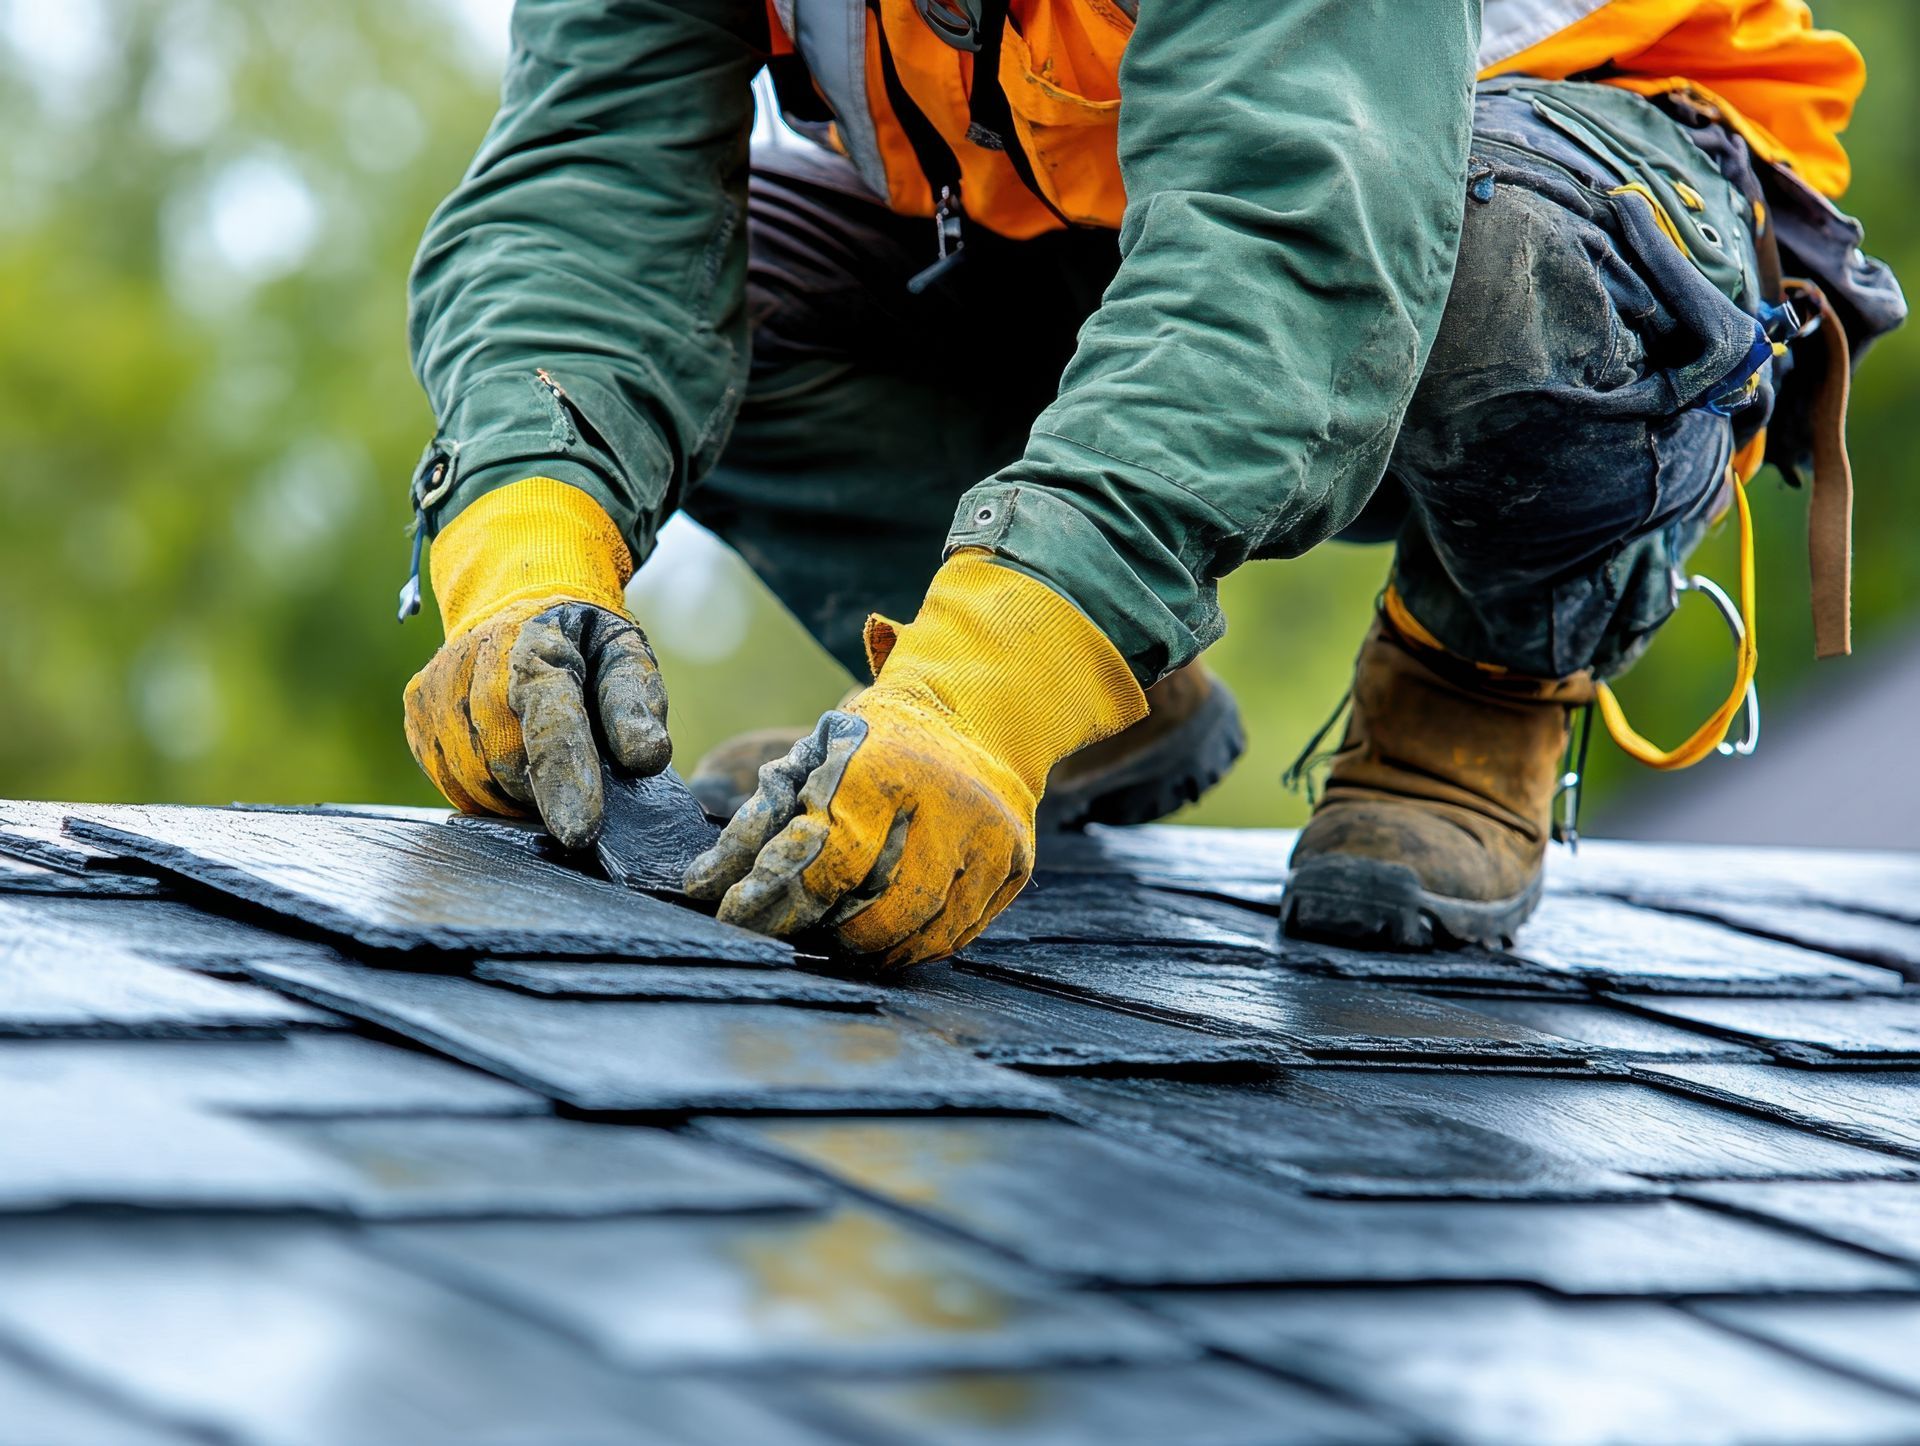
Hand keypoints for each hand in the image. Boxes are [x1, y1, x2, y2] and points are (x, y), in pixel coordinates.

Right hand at [401, 476, 667, 847]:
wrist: (512, 599)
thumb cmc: (580, 639)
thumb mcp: (624, 652)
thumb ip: (636, 702)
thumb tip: (647, 757)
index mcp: (536, 649)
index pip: (551, 724)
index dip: (566, 781)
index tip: (580, 832)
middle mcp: (474, 666)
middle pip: (510, 767)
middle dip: (548, 789)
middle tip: (577, 777)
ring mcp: (436, 692)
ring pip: (478, 783)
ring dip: (518, 794)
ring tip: (543, 763)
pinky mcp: (417, 714)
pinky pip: (455, 783)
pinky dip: (489, 788)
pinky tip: (509, 760)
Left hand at [684, 697, 1033, 965]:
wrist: (977, 716)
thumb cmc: (877, 743)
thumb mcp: (811, 758)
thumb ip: (758, 820)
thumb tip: (701, 886)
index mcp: (890, 768)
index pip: (831, 856)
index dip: (779, 897)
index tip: (738, 919)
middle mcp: (952, 804)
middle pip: (882, 906)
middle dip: (829, 932)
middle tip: (794, 935)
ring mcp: (992, 838)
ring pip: (924, 929)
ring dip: (871, 950)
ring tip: (837, 943)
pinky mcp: (1016, 865)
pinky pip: (958, 932)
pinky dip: (914, 946)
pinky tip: (885, 940)